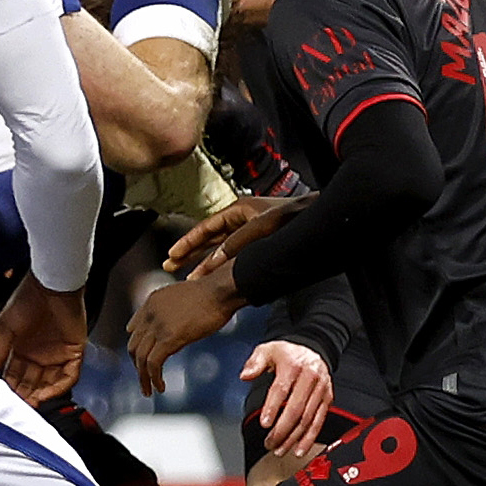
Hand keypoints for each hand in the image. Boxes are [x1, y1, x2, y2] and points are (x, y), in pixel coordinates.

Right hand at [0, 277, 85, 403]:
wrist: (51, 285)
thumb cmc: (27, 299)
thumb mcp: (5, 328)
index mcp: (22, 349)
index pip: (15, 376)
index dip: (10, 389)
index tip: (3, 399)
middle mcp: (39, 355)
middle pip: (32, 383)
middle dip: (25, 396)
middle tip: (17, 408)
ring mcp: (57, 355)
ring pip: (50, 384)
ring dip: (41, 396)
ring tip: (31, 405)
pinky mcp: (74, 353)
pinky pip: (69, 376)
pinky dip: (58, 388)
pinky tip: (46, 394)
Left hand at [129, 272, 237, 396]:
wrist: (220, 290)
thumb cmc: (212, 293)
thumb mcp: (184, 298)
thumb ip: (173, 312)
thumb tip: (174, 328)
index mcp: (153, 301)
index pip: (134, 328)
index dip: (137, 347)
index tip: (142, 360)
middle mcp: (150, 312)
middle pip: (134, 345)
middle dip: (137, 365)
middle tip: (144, 379)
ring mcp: (158, 325)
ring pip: (140, 357)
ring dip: (143, 377)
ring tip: (148, 390)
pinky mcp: (169, 338)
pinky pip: (153, 363)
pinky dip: (154, 378)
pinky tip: (160, 386)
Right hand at [161, 195, 300, 277]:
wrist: (314, 216)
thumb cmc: (292, 216)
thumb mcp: (261, 228)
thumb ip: (237, 243)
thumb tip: (215, 260)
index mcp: (237, 211)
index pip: (205, 228)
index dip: (188, 242)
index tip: (173, 254)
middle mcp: (239, 220)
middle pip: (207, 238)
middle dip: (189, 252)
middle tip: (171, 265)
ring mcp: (248, 231)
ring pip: (218, 247)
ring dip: (203, 261)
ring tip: (187, 275)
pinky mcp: (257, 242)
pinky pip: (232, 253)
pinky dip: (221, 263)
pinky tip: (213, 274)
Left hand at [241, 337, 332, 455]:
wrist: (312, 349)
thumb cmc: (288, 353)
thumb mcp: (268, 350)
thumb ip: (255, 362)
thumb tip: (245, 375)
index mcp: (293, 365)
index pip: (281, 390)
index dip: (273, 408)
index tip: (264, 423)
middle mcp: (310, 377)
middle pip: (296, 409)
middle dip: (282, 430)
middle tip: (269, 442)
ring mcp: (321, 389)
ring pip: (308, 419)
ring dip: (294, 438)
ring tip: (280, 449)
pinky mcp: (327, 399)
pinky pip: (319, 421)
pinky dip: (309, 438)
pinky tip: (299, 449)